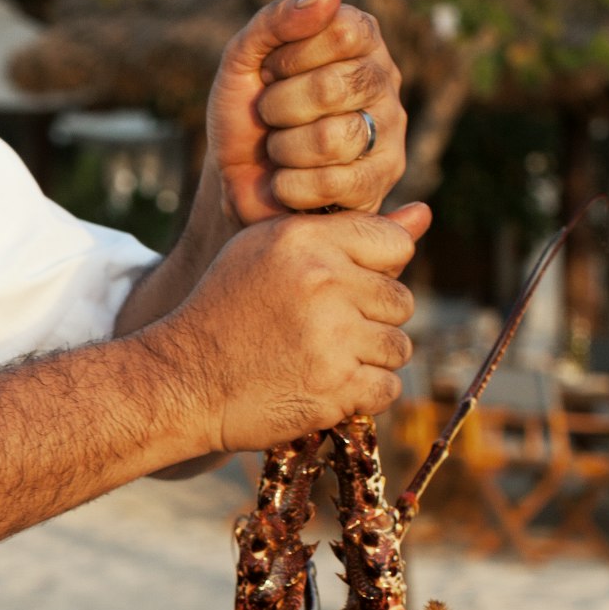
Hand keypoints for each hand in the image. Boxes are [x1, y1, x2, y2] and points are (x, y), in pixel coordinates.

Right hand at [153, 203, 429, 455]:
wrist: (182, 380)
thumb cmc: (227, 310)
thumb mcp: (269, 251)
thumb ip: (346, 233)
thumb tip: (426, 215)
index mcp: (306, 240)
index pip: (394, 244)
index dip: (376, 271)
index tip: (343, 290)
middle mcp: (323, 281)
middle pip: (401, 300)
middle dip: (371, 320)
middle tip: (324, 332)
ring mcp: (332, 337)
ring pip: (398, 347)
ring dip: (368, 360)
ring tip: (320, 359)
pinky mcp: (335, 388)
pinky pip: (388, 388)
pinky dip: (361, 394)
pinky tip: (322, 385)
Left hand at [208, 0, 407, 224]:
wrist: (238, 180)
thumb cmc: (247, 114)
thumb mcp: (242, 59)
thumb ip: (274, 20)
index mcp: (359, 39)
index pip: (342, 31)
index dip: (292, 55)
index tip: (271, 70)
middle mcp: (383, 80)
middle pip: (334, 87)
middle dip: (280, 106)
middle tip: (270, 115)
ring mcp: (389, 133)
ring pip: (332, 139)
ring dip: (284, 149)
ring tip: (280, 150)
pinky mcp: (380, 181)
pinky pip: (334, 183)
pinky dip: (291, 185)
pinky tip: (287, 182)